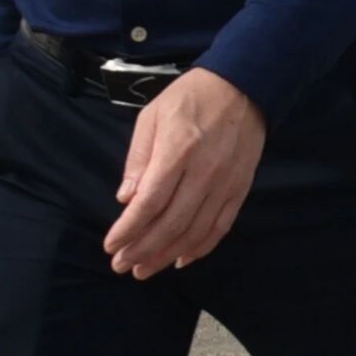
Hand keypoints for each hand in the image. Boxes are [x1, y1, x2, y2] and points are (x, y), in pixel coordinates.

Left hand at [103, 68, 264, 275]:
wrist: (244, 85)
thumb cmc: (190, 97)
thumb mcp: (152, 116)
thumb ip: (138, 158)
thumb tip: (126, 199)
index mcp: (178, 150)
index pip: (150, 202)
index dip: (128, 229)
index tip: (110, 245)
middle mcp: (204, 171)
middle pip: (171, 223)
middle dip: (142, 249)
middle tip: (121, 265)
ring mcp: (226, 183)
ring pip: (195, 232)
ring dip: (167, 255)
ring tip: (144, 270)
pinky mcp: (240, 188)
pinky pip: (220, 227)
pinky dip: (201, 248)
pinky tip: (181, 259)